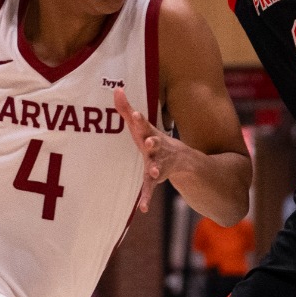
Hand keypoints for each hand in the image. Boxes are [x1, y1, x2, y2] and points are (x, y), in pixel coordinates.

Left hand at [115, 88, 192, 213]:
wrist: (179, 158)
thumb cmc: (151, 137)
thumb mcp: (140, 124)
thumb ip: (126, 108)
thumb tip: (116, 88)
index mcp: (150, 134)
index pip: (144, 124)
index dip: (140, 119)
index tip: (136, 114)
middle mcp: (156, 148)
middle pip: (154, 145)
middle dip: (153, 143)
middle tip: (150, 142)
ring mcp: (157, 164)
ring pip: (156, 167)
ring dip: (154, 169)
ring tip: (152, 173)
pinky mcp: (154, 179)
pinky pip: (149, 190)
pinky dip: (146, 199)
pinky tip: (143, 208)